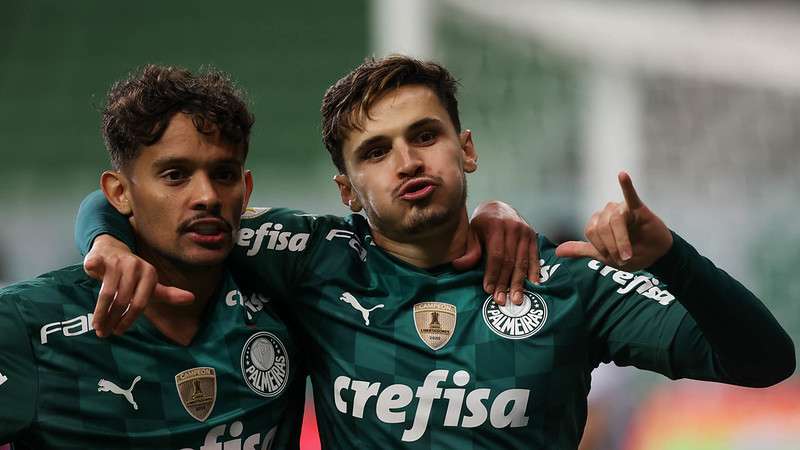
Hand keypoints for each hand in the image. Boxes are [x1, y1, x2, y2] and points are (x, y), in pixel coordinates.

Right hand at [84, 235, 193, 336]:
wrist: (113, 249)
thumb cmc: (133, 274)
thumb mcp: (150, 284)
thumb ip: (167, 293)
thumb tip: (191, 299)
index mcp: (150, 274)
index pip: (140, 303)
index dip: (129, 319)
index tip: (119, 331)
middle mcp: (135, 267)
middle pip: (122, 300)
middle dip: (113, 319)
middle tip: (104, 333)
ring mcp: (117, 261)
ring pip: (107, 292)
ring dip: (100, 312)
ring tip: (97, 325)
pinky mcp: (101, 257)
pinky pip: (96, 266)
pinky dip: (93, 271)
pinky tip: (90, 277)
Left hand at [453, 201, 539, 305]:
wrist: (499, 207)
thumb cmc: (482, 223)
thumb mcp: (472, 233)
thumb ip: (469, 250)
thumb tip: (458, 266)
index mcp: (496, 225)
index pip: (496, 255)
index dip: (493, 274)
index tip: (489, 290)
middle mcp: (513, 227)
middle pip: (510, 261)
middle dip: (505, 282)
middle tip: (501, 300)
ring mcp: (525, 232)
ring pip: (523, 261)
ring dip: (519, 282)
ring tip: (516, 299)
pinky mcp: (533, 236)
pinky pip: (534, 257)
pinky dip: (534, 272)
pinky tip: (533, 286)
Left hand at [556, 171, 672, 269]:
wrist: (655, 255)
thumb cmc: (629, 253)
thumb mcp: (603, 255)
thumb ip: (581, 250)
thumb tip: (557, 251)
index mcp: (598, 221)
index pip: (591, 231)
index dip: (601, 247)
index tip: (613, 259)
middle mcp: (608, 212)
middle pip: (601, 226)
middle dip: (611, 246)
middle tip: (623, 259)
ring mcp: (623, 208)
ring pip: (614, 220)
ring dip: (621, 241)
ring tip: (629, 255)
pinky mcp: (638, 208)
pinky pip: (630, 195)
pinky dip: (627, 185)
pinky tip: (622, 175)